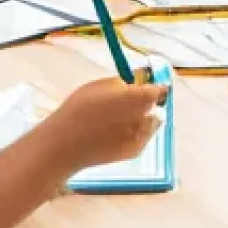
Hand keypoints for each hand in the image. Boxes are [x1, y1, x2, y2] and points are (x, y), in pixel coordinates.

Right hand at [47, 77, 167, 171]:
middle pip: (156, 106)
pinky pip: (143, 137)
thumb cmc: (80, 109)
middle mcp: (145, 118)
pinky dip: (136, 132)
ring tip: (121, 118)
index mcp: (138, 98)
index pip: (159, 89)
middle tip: (129, 100)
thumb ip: (124, 80)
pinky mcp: (135, 151)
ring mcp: (142, 137)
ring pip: (152, 122)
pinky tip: (117, 132)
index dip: (155, 85)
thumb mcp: (100, 86)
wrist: (67, 143)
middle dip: (147, 101)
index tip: (148, 83)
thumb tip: (140, 75)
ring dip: (144, 117)